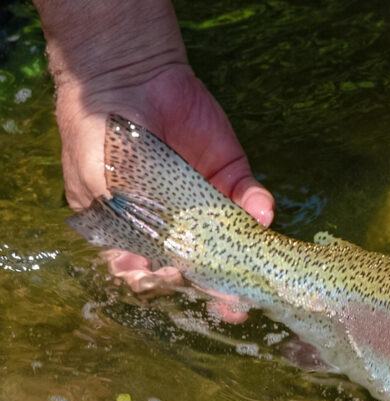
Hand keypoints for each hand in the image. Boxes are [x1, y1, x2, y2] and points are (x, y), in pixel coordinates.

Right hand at [56, 65, 273, 320]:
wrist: (127, 79)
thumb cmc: (100, 138)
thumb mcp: (102, 189)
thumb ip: (129, 227)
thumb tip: (159, 264)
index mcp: (136, 234)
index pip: (157, 273)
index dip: (172, 286)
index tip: (184, 289)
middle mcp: (176, 226)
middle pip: (203, 266)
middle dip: (220, 289)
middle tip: (234, 305)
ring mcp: (207, 203)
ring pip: (235, 240)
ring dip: (249, 258)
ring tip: (257, 270)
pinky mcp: (232, 177)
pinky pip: (252, 201)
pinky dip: (259, 208)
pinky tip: (260, 212)